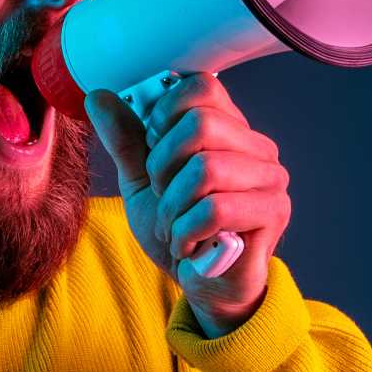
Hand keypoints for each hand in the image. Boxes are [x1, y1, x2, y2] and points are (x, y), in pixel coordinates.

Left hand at [86, 73, 292, 335]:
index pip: (201, 85)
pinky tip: (188, 245)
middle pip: (200, 124)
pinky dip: (187, 232)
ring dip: (173, 207)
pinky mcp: (273, 212)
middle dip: (163, 166)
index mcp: (228, 128)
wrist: (201, 285)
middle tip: (162, 195)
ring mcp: (270, 178)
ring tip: (174, 227)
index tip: (154, 148)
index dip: (164, 114)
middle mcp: (256, 146)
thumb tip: (98, 96)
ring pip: (206, 169)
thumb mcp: (142, 182)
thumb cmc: (178, 228)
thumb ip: (126, 139)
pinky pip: (216, 210)